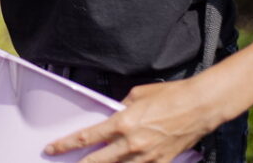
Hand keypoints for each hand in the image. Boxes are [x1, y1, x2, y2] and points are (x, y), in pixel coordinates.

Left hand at [45, 78, 220, 161]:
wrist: (201, 107)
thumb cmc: (171, 96)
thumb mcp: (137, 95)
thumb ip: (120, 108)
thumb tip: (112, 115)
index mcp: (122, 122)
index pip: (86, 137)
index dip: (65, 145)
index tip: (52, 149)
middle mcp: (131, 143)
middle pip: (96, 161)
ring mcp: (146, 156)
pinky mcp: (160, 162)